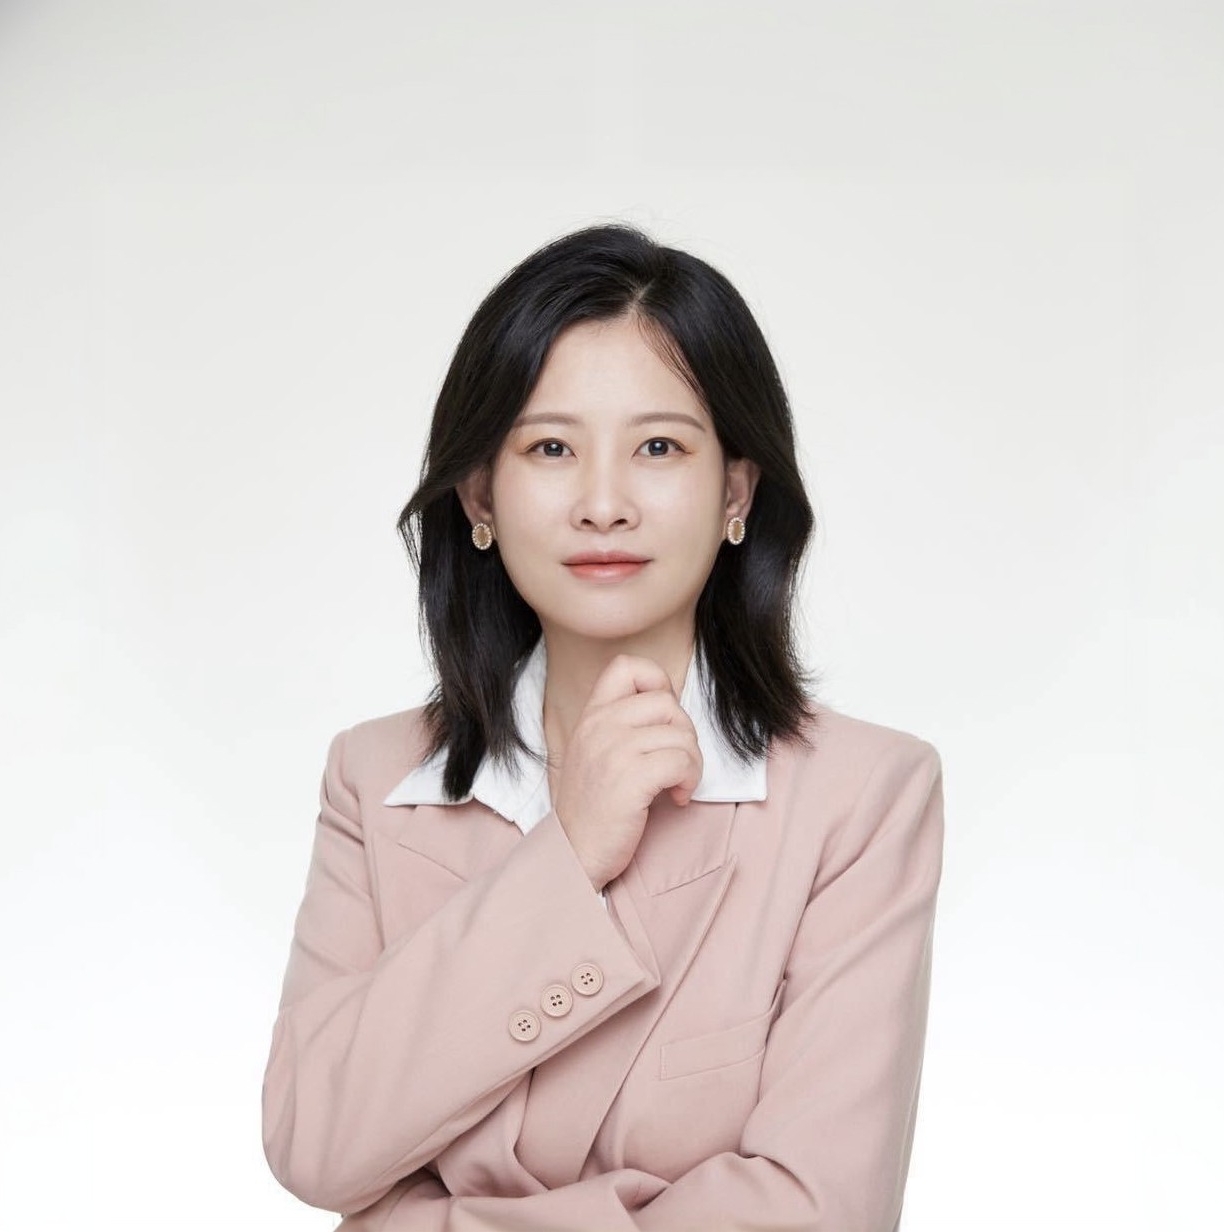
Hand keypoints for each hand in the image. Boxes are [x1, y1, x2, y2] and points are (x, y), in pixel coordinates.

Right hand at [552, 654, 703, 891]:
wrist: (573, 852)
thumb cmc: (593, 807)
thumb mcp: (595, 751)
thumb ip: (621, 724)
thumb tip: (670, 707)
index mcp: (591, 715)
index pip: (627, 666)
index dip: (658, 682)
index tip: (662, 719)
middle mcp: (600, 726)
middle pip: (667, 702)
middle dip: (684, 734)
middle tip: (676, 762)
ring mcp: (614, 750)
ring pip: (681, 734)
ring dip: (691, 763)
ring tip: (677, 784)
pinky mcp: (631, 778)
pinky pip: (682, 761)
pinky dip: (689, 780)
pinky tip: (676, 797)